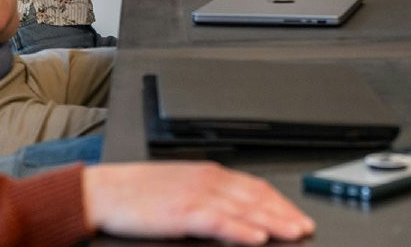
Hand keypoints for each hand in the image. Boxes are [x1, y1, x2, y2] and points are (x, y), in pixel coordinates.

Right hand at [83, 161, 314, 244]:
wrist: (104, 191)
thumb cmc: (137, 193)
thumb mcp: (179, 186)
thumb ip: (207, 194)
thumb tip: (234, 210)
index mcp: (209, 173)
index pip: (255, 186)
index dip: (279, 202)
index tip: (296, 214)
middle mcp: (209, 180)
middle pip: (257, 198)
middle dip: (285, 213)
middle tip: (306, 226)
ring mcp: (198, 195)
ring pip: (246, 210)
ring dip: (274, 222)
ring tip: (295, 233)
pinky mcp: (184, 213)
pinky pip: (221, 222)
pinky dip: (243, 230)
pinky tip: (259, 238)